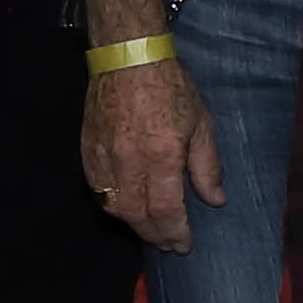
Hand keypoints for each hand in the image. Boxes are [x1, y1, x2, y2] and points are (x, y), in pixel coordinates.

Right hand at [83, 54, 223, 250]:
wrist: (128, 57)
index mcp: (160, 156)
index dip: (175, 233)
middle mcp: (128, 162)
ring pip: (113, 207)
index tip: (184, 246)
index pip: (165, 210)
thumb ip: (207, 166)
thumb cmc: (171, 87)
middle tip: (169, 244)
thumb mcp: (201, 124)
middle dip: (155, 235)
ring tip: (152, 229)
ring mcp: (103, 157)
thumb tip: (215, 200)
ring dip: (133, 224)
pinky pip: (97, 190)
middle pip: (136, 215)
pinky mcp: (87, 150)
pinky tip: (127, 206)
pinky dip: (113, 204)